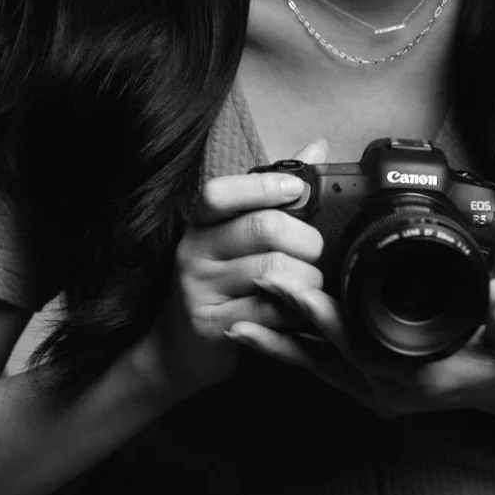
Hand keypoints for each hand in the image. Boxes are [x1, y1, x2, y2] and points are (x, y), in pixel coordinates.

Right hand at [133, 138, 328, 403]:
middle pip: (262, 228)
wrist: (177, 348)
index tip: (297, 189)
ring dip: (307, 277)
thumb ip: (275, 190)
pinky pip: (270, 310)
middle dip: (305, 238)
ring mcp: (200, 289)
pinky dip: (296, 308)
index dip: (264, 186)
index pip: (221, 192)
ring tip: (312, 282)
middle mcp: (194, 251)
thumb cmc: (219, 278)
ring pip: (273, 271)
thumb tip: (317, 146)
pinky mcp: (213, 326)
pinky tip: (301, 308)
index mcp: (200, 222)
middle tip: (315, 251)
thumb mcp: (235, 231)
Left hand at [224, 270, 494, 419]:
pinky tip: (266, 337)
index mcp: (413, 374)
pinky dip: (294, 353)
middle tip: (254, 287)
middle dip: (288, 322)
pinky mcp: (367, 385)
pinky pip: (323, 369)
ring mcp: (374, 390)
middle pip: (325, 353)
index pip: (360, 343)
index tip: (297, 290)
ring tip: (234, 324)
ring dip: (278, 345)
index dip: (327, 318)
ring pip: (316, 366)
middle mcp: (386, 387)